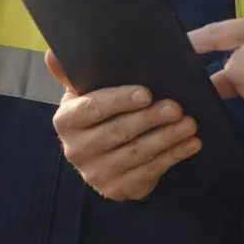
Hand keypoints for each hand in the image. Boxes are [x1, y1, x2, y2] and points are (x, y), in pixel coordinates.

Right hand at [44, 50, 202, 200]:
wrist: (102, 154)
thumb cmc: (98, 112)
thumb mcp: (86, 91)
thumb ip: (73, 73)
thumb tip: (52, 53)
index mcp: (66, 121)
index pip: (92, 108)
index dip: (119, 100)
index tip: (147, 93)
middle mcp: (75, 150)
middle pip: (118, 132)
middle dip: (150, 118)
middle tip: (177, 107)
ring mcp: (95, 174)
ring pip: (137, 153)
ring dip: (167, 138)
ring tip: (190, 124)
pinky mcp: (117, 190)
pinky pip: (150, 172)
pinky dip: (174, 156)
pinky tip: (191, 144)